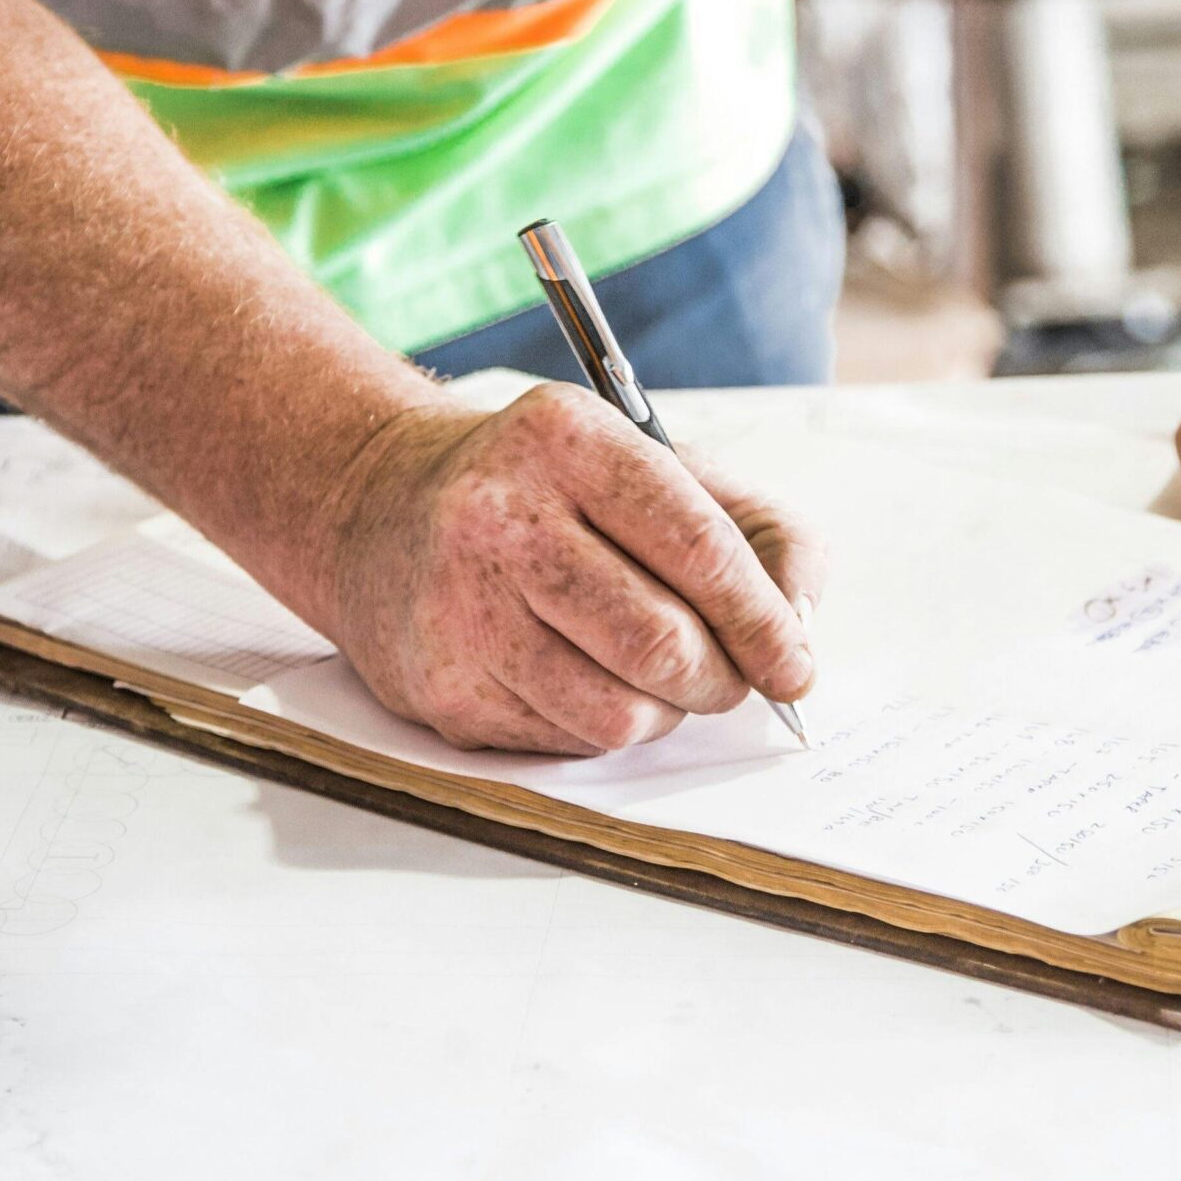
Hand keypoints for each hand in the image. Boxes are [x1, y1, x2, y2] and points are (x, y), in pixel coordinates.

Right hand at [311, 384, 824, 754]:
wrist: (381, 510)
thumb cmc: (550, 493)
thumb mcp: (659, 467)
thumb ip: (761, 532)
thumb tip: (799, 627)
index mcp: (568, 438)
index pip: (698, 548)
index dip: (764, 622)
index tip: (794, 664)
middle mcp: (500, 515)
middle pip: (661, 643)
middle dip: (721, 679)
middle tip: (729, 678)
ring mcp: (459, 604)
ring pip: (618, 713)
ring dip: (664, 711)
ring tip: (652, 674)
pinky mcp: (440, 684)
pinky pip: (566, 742)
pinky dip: (600, 725)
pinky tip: (578, 676)